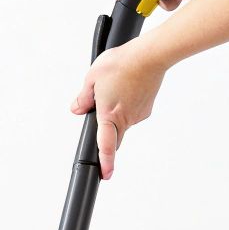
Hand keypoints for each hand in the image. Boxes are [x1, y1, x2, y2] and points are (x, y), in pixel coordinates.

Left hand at [71, 39, 168, 179]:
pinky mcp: (147, 108)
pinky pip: (133, 113)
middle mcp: (126, 118)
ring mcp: (139, 114)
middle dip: (107, 133)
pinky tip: (127, 87)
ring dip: (116, 113)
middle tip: (103, 108)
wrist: (151, 54)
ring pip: (123, 122)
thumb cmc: (122, 63)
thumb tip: (77, 109)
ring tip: (115, 88)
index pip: (106, 145)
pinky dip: (127, 105)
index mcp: (110, 114)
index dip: (106, 162)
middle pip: (114, 136)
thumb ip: (83, 98)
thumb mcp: (92, 78)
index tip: (106, 175)